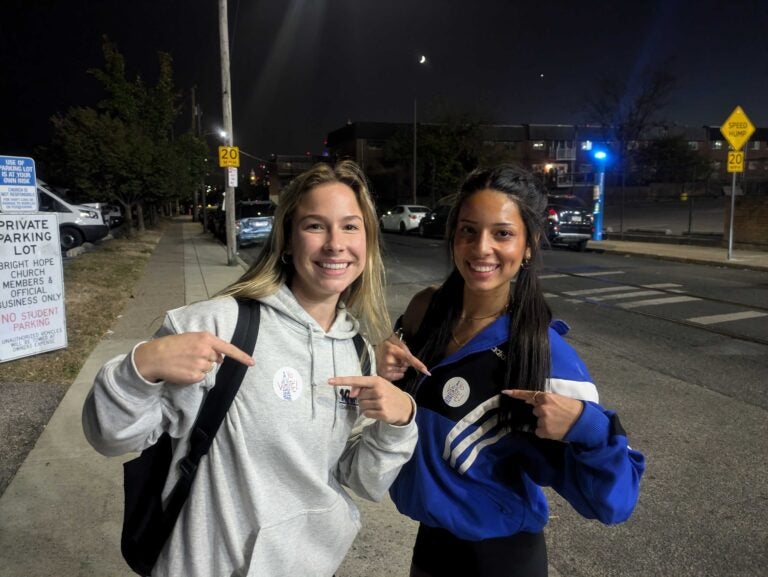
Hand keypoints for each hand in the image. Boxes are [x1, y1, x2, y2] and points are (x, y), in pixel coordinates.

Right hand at [134, 332, 253, 383]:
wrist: (154, 356)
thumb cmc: (172, 345)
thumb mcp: (191, 338)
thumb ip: (208, 345)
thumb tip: (221, 358)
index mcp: (206, 338)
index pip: (228, 348)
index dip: (242, 356)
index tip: (252, 362)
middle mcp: (206, 351)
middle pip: (216, 360)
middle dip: (207, 359)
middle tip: (190, 356)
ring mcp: (200, 364)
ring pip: (208, 370)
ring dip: (200, 368)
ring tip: (185, 362)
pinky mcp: (194, 376)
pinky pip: (201, 378)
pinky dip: (194, 376)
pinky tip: (183, 370)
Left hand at [328, 375, 413, 425]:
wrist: (405, 406)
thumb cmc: (388, 393)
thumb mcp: (378, 385)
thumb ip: (362, 387)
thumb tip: (351, 394)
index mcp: (376, 380)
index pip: (356, 380)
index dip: (342, 380)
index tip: (329, 381)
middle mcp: (378, 389)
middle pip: (358, 396)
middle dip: (364, 399)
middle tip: (375, 399)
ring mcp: (381, 401)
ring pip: (361, 406)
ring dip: (367, 407)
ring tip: (378, 405)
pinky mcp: (382, 413)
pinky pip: (366, 414)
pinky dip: (370, 414)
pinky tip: (379, 411)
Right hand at [375, 334, 429, 381]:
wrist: (373, 346)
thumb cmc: (388, 344)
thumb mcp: (398, 343)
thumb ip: (407, 352)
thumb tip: (413, 364)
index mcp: (394, 350)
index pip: (409, 359)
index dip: (418, 365)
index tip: (427, 371)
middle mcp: (389, 360)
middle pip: (406, 366)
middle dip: (403, 362)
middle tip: (395, 357)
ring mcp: (385, 368)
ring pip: (402, 372)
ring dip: (399, 367)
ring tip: (390, 361)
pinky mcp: (383, 374)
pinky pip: (398, 376)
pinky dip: (397, 373)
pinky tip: (390, 367)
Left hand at [502, 389, 583, 440]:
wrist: (583, 422)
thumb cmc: (572, 409)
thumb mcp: (559, 399)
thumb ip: (544, 400)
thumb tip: (530, 401)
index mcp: (546, 397)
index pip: (528, 394)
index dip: (515, 393)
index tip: (505, 392)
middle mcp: (542, 408)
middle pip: (535, 410)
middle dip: (542, 412)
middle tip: (556, 414)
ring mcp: (542, 420)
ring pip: (538, 421)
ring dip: (545, 423)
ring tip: (558, 422)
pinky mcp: (544, 431)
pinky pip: (539, 431)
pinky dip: (545, 432)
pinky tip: (555, 430)